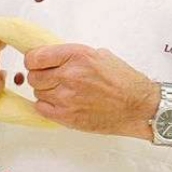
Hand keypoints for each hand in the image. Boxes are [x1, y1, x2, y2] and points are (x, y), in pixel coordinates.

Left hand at [25, 44, 158, 135]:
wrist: (138, 107)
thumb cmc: (123, 81)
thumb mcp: (99, 55)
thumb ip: (73, 55)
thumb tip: (53, 57)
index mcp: (77, 56)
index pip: (36, 56)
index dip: (33, 60)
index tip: (36, 62)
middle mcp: (69, 75)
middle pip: (33, 75)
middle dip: (39, 76)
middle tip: (50, 78)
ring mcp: (67, 98)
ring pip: (37, 92)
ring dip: (45, 91)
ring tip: (61, 91)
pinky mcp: (67, 117)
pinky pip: (41, 108)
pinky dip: (46, 105)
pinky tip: (59, 103)